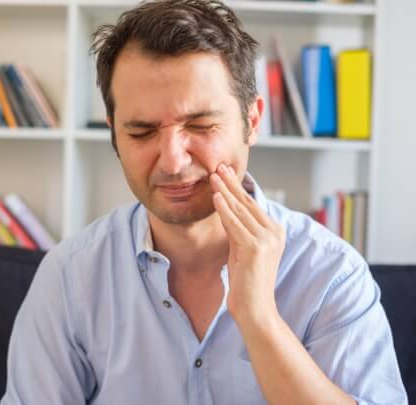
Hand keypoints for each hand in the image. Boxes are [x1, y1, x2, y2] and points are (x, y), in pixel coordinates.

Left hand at [210, 163, 285, 324]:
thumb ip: (238, 229)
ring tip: (213, 176)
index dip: (237, 187)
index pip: (252, 204)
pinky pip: (235, 224)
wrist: (255, 308)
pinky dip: (224, 209)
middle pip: (247, 202)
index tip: (225, 173)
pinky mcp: (255, 248)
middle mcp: (274, 232)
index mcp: (275, 231)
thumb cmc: (246, 280)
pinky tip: (216, 196)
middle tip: (218, 166)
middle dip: (231, 183)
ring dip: (225, 191)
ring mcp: (267, 240)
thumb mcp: (242, 248)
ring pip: (240, 210)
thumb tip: (227, 208)